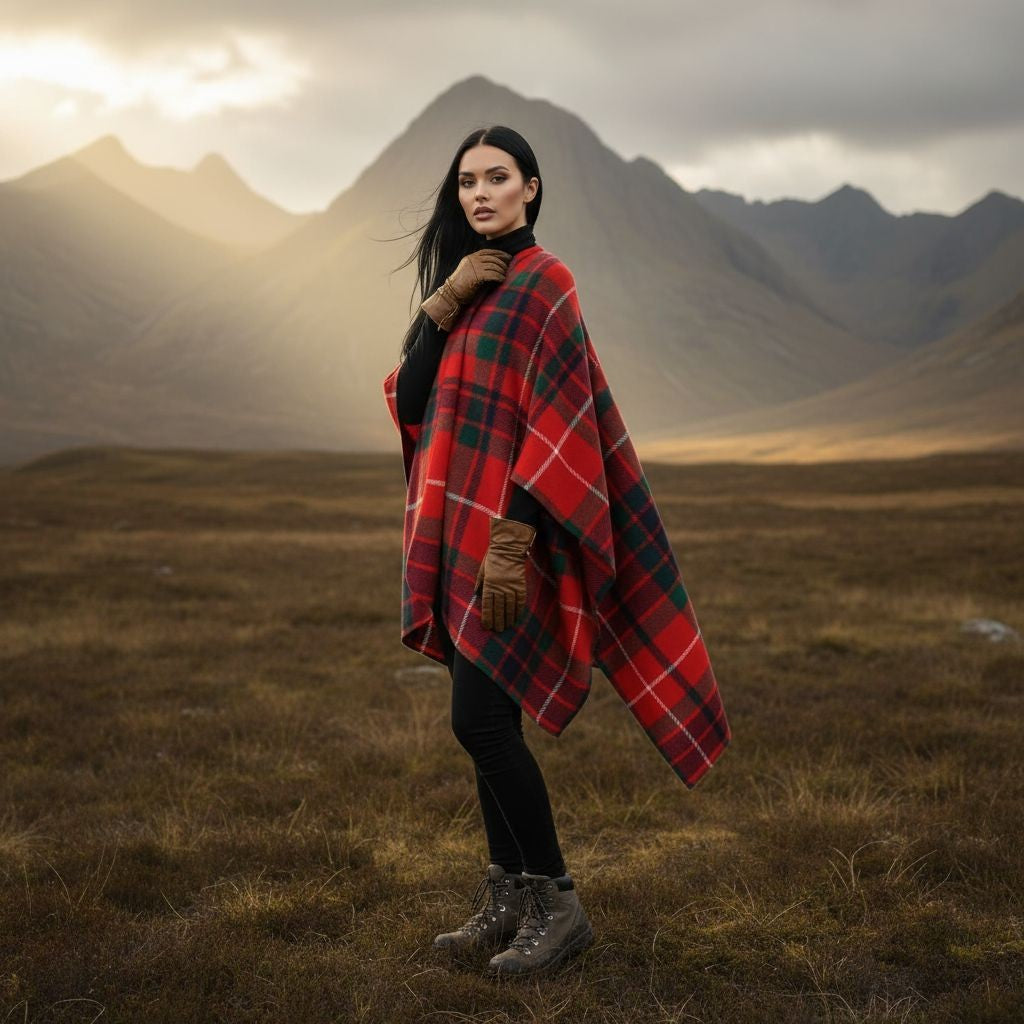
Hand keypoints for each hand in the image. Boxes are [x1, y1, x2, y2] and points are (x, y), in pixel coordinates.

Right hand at [421, 248, 511, 330]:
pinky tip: (502, 279)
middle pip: (492, 258)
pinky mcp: (477, 276)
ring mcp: (475, 267)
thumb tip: (493, 265)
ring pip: (493, 265)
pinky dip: (499, 276)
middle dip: (503, 261)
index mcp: (471, 257)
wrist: (451, 293)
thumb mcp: (469, 271)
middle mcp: (473, 260)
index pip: (488, 251)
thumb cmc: (461, 285)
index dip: (499, 253)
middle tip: (509, 266)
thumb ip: (478, 266)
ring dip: (501, 270)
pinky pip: (492, 274)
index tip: (507, 256)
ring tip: (505, 274)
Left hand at [473, 515, 536, 629]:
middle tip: (498, 630)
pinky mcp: (520, 585)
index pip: (487, 605)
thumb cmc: (493, 558)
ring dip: (508, 618)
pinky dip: (518, 610)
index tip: (487, 626)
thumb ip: (480, 584)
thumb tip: (477, 596)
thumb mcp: (482, 570)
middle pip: (499, 609)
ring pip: (510, 607)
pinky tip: (516, 617)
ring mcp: (511, 587)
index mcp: (489, 584)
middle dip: (497, 621)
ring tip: (507, 626)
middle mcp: (500, 587)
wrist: (508, 548)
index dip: (487, 617)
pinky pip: (520, 601)